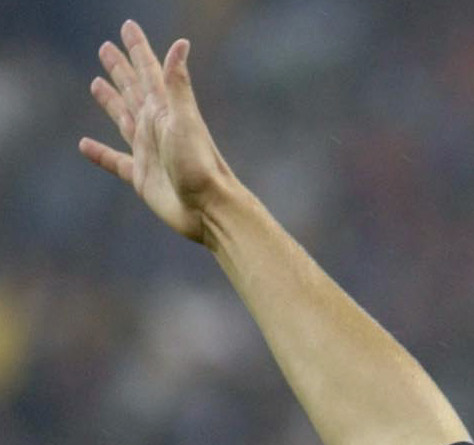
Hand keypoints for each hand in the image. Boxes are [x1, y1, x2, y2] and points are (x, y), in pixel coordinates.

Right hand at [79, 20, 232, 244]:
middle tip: (105, 47)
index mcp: (165, 111)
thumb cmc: (200, 165)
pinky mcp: (141, 177)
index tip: (128, 27)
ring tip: (97, 83)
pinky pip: (115, 161)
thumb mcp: (186, 120)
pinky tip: (84, 145)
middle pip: (133, 90)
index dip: (138, 48)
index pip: (149, 72)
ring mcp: (148, 152)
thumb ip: (178, 84)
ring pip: (124, 119)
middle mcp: (156, 128)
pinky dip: (100, 153)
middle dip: (121, 68)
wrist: (209, 209)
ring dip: (111, 100)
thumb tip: (181, 43)